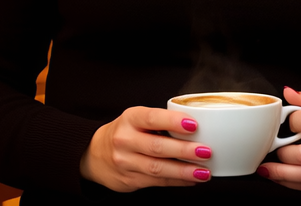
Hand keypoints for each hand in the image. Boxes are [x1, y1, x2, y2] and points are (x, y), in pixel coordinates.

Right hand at [79, 106, 212, 191]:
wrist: (94, 154)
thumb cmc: (125, 132)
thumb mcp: (136, 119)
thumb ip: (160, 121)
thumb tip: (197, 126)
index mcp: (130, 118)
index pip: (152, 118)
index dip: (173, 121)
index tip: (194, 125)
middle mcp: (125, 140)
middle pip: (157, 146)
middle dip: (184, 150)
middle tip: (205, 151)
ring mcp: (125, 162)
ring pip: (157, 168)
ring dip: (184, 171)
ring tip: (204, 171)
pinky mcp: (129, 180)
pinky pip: (157, 182)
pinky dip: (176, 181)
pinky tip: (192, 179)